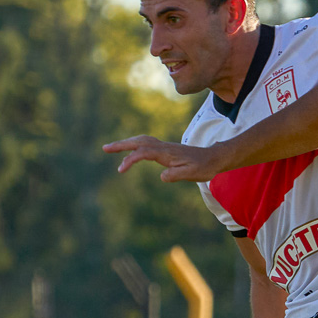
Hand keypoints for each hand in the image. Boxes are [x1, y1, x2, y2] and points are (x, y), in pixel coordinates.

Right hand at [103, 135, 221, 181]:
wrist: (213, 158)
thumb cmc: (203, 167)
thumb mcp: (192, 174)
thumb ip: (176, 175)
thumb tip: (162, 176)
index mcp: (167, 153)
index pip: (143, 153)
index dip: (130, 160)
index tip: (120, 170)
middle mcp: (163, 147)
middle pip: (138, 142)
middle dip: (121, 145)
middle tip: (104, 148)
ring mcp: (164, 147)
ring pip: (141, 141)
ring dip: (126, 143)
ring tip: (111, 148)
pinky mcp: (165, 149)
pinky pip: (146, 144)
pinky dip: (134, 145)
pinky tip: (130, 151)